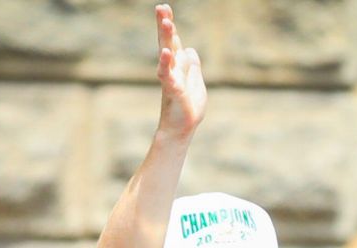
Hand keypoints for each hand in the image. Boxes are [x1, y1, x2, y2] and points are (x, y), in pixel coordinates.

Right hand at [154, 4, 205, 136]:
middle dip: (165, 25)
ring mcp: (171, 79)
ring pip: (168, 55)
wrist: (182, 127)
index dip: (170, 26)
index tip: (164, 8)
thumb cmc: (187, 106)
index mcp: (178, 66)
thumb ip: (192, 66)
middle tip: (161, 7)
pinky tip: (167, 53)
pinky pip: (168, 75)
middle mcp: (172, 69)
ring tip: (167, 23)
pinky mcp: (173, 91)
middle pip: (168, 43)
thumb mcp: (195, 82)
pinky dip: (166, 64)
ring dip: (167, 38)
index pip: (174, 41)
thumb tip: (191, 50)